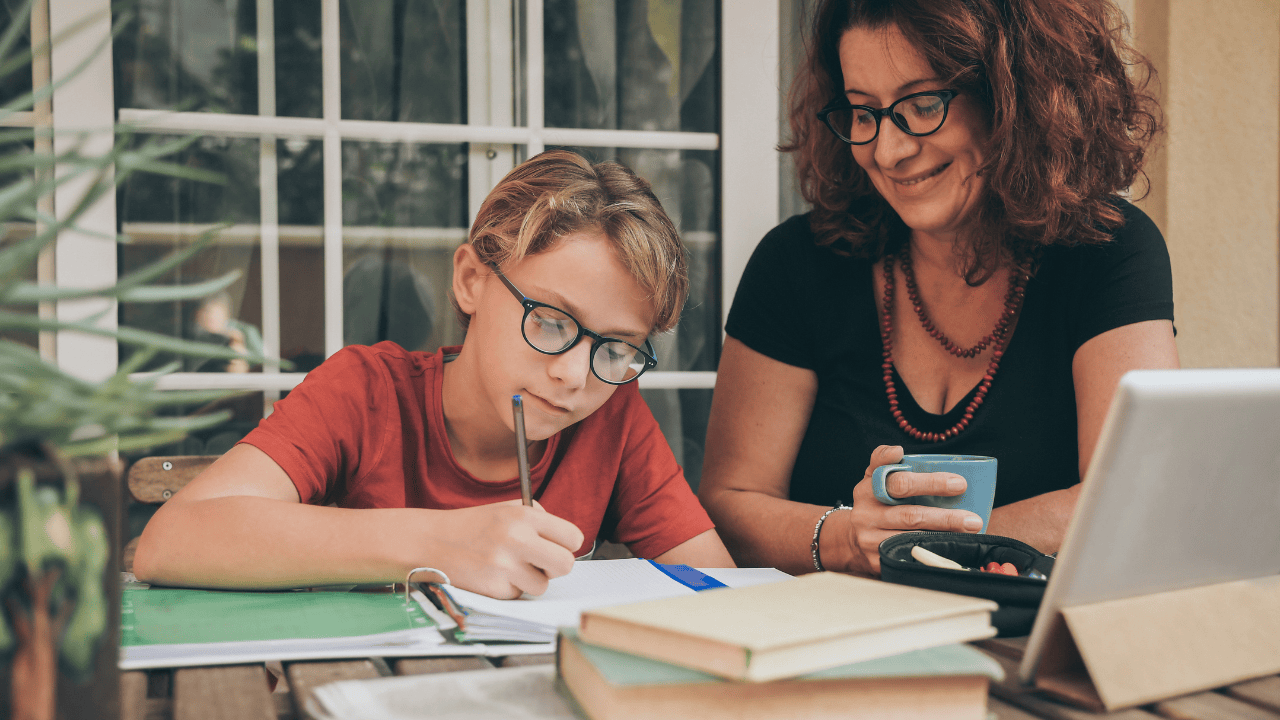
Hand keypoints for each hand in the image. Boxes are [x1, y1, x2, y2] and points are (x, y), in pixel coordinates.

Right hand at [425, 500, 584, 598]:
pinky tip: (492, 575)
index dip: (567, 545)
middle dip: (556, 567)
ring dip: (530, 580)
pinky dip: (509, 588)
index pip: (573, 537)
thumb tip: (565, 540)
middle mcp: (517, 539)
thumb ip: (538, 518)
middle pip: (566, 565)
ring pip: (542, 585)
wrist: (431, 541)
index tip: (557, 547)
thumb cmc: (473, 526)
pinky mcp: (493, 589)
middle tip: (542, 563)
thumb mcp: (506, 508)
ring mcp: (504, 566)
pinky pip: (517, 595)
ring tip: (509, 567)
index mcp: (524, 516)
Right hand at [838, 445, 984, 574]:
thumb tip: (897, 450)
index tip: (959, 483)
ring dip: (946, 534)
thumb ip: (883, 459)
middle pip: (910, 515)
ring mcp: (871, 540)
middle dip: (945, 515)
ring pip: (914, 537)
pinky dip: (934, 550)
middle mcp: (866, 514)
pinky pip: (911, 555)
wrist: (852, 538)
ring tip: (971, 528)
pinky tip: (953, 547)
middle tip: (973, 518)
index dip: (930, 482)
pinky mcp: (878, 560)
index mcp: (868, 488)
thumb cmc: (875, 502)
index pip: (899, 482)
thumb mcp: (873, 477)